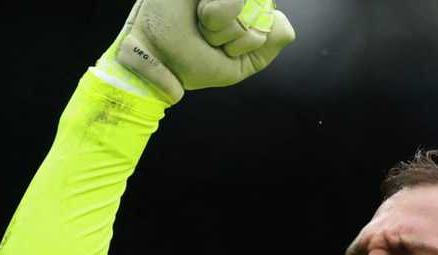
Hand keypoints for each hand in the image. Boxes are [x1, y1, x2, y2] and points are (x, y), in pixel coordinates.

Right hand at [101, 0, 294, 103]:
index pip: (269, 23)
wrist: (153, 59)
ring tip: (201, 25)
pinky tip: (200, 12)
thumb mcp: (235, 66)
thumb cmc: (189, 63)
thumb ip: (265, 49)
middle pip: (261, 10)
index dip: (247, 43)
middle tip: (208, 37)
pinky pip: (236, 2)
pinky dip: (219, 13)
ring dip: (224, 26)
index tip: (221, 50)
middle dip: (235, 36)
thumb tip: (285, 24)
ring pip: (248, 5)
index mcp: (241, 15)